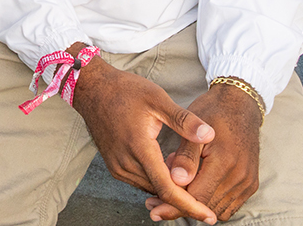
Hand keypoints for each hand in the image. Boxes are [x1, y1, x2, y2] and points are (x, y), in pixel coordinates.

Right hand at [71, 58, 219, 223]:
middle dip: (185, 196)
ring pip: (152, 189)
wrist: (92, 90)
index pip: (168, 189)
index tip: (209, 216)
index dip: (190, 205)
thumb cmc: (124, 90)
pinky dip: (157, 180)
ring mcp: (119, 167)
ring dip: (170, 188)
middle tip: (206, 193)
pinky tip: (168, 168)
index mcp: (139, 148)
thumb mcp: (157, 99)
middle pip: (161, 193)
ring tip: (188, 174)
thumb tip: (210, 135)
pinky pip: (142, 182)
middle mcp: (126, 164)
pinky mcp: (115, 167)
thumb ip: (184, 120)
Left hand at [145, 83, 260, 222]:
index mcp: (225, 162)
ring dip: (196, 204)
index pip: (196, 197)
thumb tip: (176, 181)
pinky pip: (228, 205)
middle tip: (157, 199)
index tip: (153, 207)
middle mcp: (240, 176)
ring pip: (217, 209)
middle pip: (206, 206)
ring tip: (178, 186)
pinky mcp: (251, 184)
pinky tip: (196, 186)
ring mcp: (247, 182)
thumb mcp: (192, 130)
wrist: (241, 103)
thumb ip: (186, 157)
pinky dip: (211, 202)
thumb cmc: (213, 111)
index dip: (172, 204)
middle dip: (180, 206)